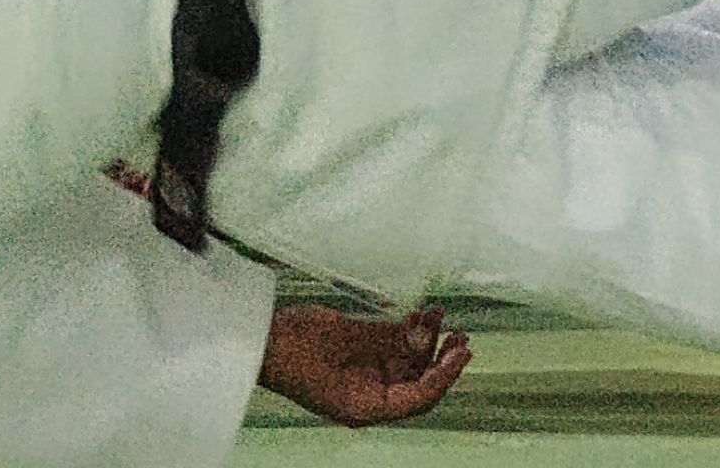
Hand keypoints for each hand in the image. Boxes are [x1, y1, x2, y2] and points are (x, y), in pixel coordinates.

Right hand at [259, 304, 470, 426]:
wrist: (258, 337)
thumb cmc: (292, 345)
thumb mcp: (344, 338)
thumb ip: (387, 338)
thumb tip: (424, 333)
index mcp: (365, 405)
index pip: (419, 397)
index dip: (444, 375)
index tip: (462, 353)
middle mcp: (368, 395)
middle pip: (417, 381)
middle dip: (440, 358)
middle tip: (461, 337)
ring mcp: (362, 377)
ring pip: (406, 364)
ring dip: (424, 340)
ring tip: (440, 315)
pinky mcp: (355, 359)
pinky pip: (390, 350)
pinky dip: (405, 334)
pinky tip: (419, 314)